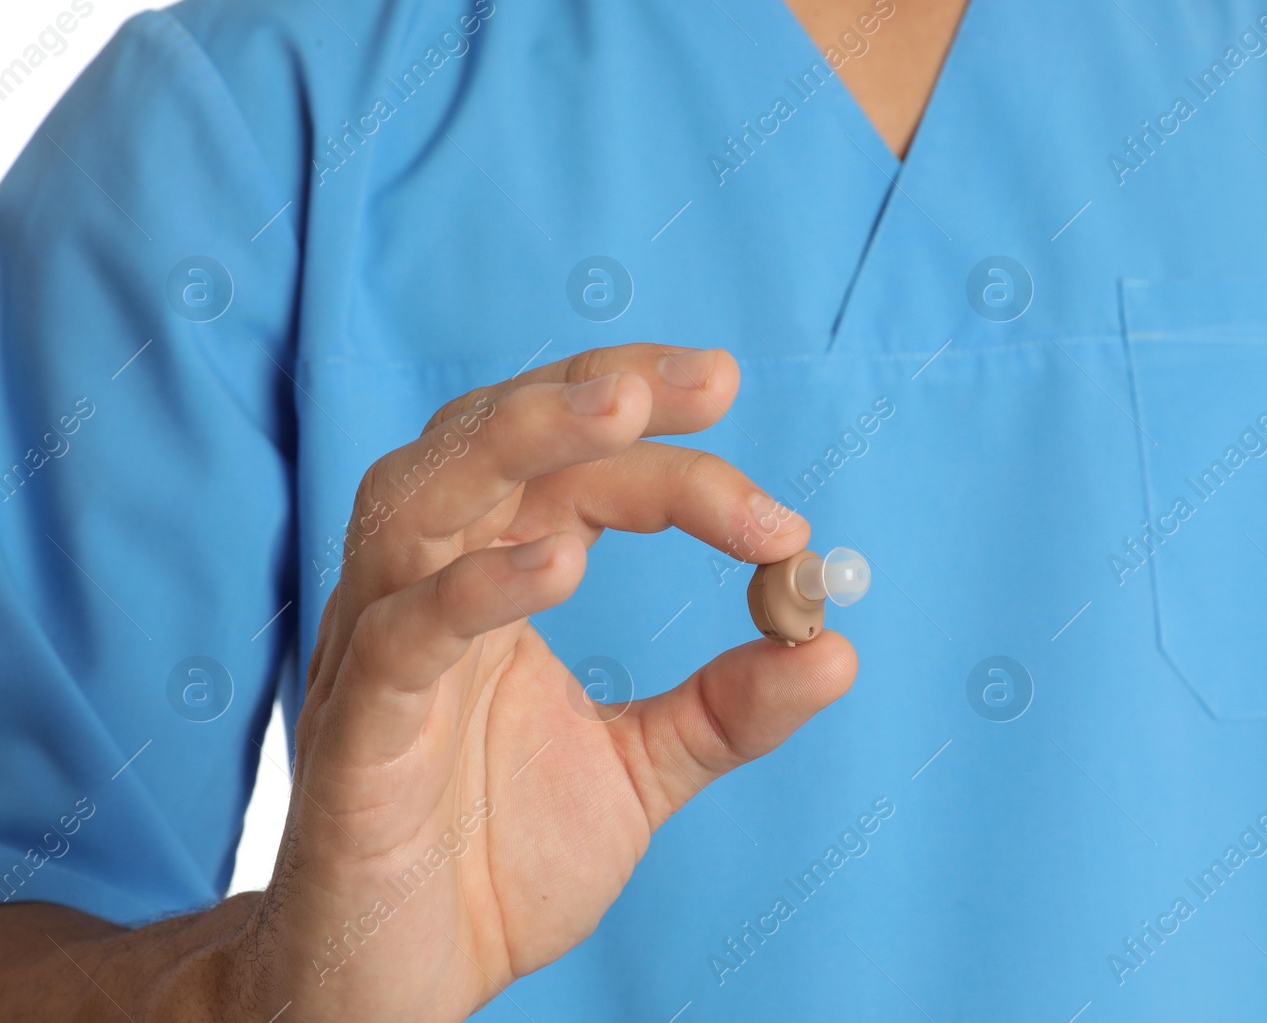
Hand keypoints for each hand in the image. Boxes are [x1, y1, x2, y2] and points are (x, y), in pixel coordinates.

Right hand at [239, 343, 856, 1020]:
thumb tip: (835, 644)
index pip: (578, 475)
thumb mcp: (639, 770)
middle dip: (600, 394)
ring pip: (426, 498)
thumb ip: (727, 707)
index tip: (781, 523)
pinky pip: (402, 633)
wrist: (401, 980)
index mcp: (493, 581)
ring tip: (620, 409)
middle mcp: (428, 587)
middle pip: (497, 444)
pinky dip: (472, 587)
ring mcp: (381, 649)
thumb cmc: (494, 862)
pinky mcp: (357, 729)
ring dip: (522, 436)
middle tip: (712, 378)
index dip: (678, 467)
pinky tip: (557, 565)